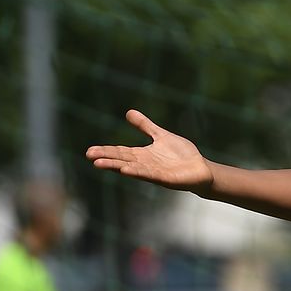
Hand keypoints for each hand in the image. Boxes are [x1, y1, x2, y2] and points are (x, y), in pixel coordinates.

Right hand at [86, 109, 213, 192]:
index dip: (106, 151)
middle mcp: (146, 165)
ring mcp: (155, 172)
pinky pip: (150, 175)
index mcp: (143, 155)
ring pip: (132, 169)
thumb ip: (145, 126)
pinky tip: (126, 170)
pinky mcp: (166, 179)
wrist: (201, 169)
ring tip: (100, 164)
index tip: (89, 151)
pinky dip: (138, 172)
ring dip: (116, 166)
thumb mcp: (161, 135)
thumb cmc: (182, 155)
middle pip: (122, 160)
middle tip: (90, 157)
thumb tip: (128, 112)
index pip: (120, 152)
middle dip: (106, 158)